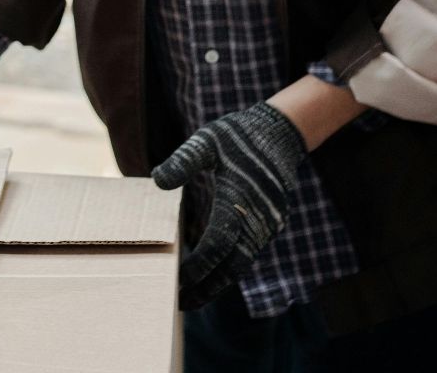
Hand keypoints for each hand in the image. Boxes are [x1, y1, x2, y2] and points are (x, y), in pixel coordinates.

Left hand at [153, 100, 306, 308]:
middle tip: (180, 304)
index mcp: (240, 199)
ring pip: (242, 264)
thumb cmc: (237, 136)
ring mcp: (267, 225)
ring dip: (218, 283)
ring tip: (191, 299)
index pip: (218, 243)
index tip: (176, 279)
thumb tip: (158, 181)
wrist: (278, 133)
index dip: (198, 265)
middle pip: (234, 266)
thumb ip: (183, 161)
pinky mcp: (268, 225)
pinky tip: (209, 275)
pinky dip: (229, 269)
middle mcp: (258, 219)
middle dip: (208, 288)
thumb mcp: (206, 140)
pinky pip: (247, 254)